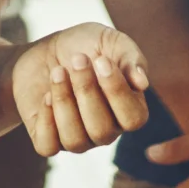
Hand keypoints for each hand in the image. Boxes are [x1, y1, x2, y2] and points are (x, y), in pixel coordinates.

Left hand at [12, 22, 149, 157]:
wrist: (48, 48)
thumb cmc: (86, 46)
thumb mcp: (111, 41)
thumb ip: (131, 58)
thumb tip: (142, 83)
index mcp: (129, 111)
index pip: (133, 118)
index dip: (117, 91)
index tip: (101, 59)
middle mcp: (106, 131)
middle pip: (101, 130)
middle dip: (87, 90)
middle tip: (78, 59)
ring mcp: (79, 139)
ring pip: (75, 141)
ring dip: (64, 101)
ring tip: (58, 71)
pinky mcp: (50, 139)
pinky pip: (48, 146)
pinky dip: (46, 120)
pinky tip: (46, 94)